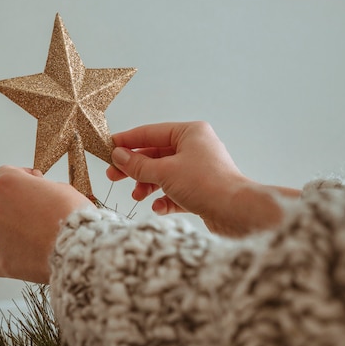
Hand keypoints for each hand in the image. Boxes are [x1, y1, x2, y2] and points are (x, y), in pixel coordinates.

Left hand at [0, 166, 89, 282]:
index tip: (31, 181)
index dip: (20, 177)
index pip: (4, 173)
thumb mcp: (61, 188)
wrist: (79, 247)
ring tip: (19, 232)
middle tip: (30, 208)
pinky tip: (16, 256)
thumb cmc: (73, 216)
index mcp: (8, 184)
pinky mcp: (3, 263)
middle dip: (9, 202)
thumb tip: (37, 190)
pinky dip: (3, 258)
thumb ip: (41, 187)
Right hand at [107, 121, 297, 235]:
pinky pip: (176, 191)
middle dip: (135, 167)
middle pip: (156, 155)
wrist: (236, 212)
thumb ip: (138, 164)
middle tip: (113, 175)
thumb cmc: (206, 184)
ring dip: (148, 185)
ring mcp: (200, 170)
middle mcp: (196, 148)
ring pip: (165, 174)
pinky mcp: (202, 190)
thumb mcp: (164, 172)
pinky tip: (157, 207)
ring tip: (136, 196)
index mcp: (190, 133)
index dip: (128, 141)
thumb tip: (118, 155)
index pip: (151, 133)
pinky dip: (164, 199)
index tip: (108, 148)